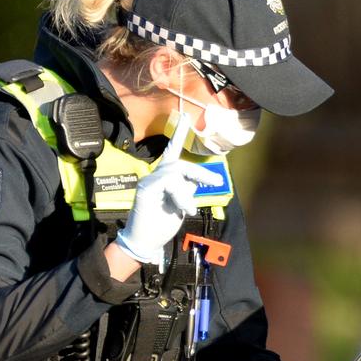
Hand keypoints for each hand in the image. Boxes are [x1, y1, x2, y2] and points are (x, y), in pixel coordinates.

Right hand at [114, 113, 225, 265]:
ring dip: (188, 191)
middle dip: (201, 172)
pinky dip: (180, 194)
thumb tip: (196, 179)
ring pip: (176, 172)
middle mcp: (155, 176)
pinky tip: (182, 207)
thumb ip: (187, 188)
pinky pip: (168, 181)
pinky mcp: (146, 189)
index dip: (179, 135)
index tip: (186, 117)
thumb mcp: (180, 204)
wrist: (144, 243)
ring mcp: (149, 181)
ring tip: (189, 209)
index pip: (172, 152)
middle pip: (180, 163)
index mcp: (163, 178)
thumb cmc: (161, 225)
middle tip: (216, 182)